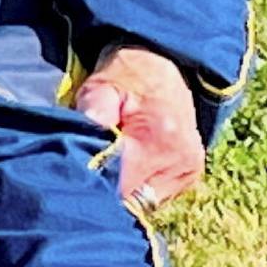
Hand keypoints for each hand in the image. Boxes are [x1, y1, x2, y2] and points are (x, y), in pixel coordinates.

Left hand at [72, 44, 204, 210]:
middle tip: (90, 169)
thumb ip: (93, 113)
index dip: (94, 185)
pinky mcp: (190, 174)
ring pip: (144, 202)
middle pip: (132, 200)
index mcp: (157, 137)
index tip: (76, 176)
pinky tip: (130, 166)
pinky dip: (140, 186)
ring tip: (112, 164)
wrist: (163, 65)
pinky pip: (157, 196)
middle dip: (108, 190)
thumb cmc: (125, 76)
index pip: (119, 186)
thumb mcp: (101, 86)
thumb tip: (82, 144)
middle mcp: (180, 159)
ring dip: (125, 189)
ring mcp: (188, 170)